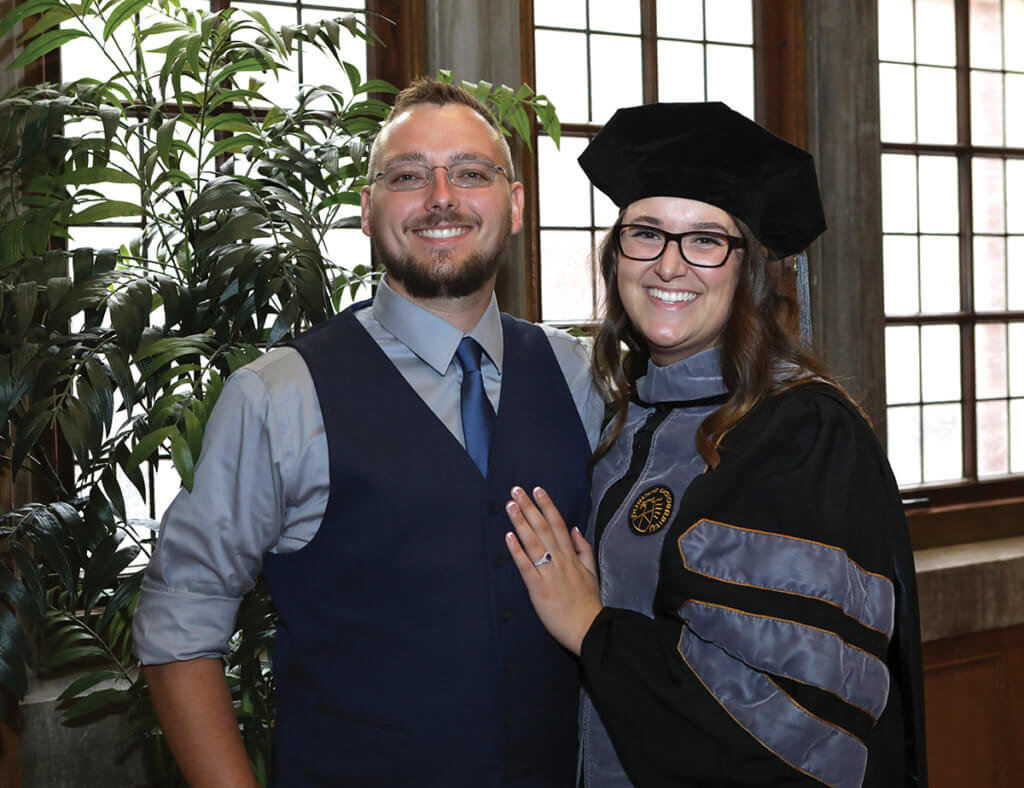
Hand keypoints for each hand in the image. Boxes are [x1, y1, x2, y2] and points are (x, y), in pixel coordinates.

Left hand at [504, 486, 601, 655]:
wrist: (589, 628)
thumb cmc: (588, 603)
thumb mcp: (592, 572)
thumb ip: (583, 549)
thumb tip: (574, 529)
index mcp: (571, 556)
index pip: (558, 524)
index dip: (547, 505)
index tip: (537, 489)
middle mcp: (560, 560)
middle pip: (543, 528)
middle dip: (529, 507)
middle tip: (515, 490)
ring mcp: (549, 573)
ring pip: (533, 542)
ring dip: (520, 522)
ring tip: (510, 505)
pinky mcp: (539, 589)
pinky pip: (526, 567)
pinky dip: (517, 551)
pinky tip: (508, 537)